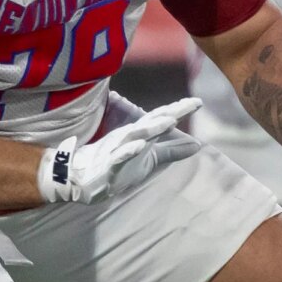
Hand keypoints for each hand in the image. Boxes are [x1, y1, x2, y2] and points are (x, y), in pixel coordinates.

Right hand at [39, 98, 201, 203]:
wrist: (82, 179)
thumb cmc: (119, 165)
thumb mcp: (150, 158)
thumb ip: (172, 150)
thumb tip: (198, 144)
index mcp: (140, 134)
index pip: (161, 118)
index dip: (179, 110)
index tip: (198, 101)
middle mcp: (129, 136)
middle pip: (152, 121)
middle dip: (171, 112)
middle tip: (191, 104)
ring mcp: (117, 149)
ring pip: (136, 135)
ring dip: (152, 128)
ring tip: (170, 121)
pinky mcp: (107, 165)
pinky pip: (118, 157)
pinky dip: (128, 151)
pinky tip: (140, 146)